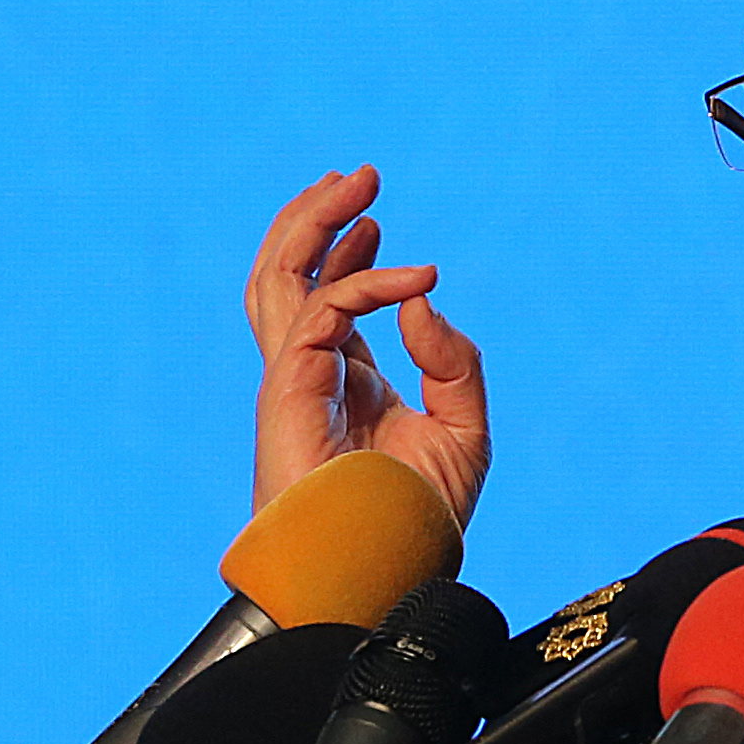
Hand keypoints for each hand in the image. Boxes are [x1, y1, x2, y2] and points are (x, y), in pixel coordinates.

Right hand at [246, 165, 488, 525]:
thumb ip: (452, 362)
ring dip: (311, 224)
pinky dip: (367, 284)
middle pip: (290, 279)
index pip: (331, 303)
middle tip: (359, 176)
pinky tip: (415, 279)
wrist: (390, 568)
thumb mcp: (465, 430)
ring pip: (278, 281)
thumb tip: (423, 298)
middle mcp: (313, 377)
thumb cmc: (419, 517)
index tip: (375, 221)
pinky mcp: (288, 392)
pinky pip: (321, 313)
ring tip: (352, 183)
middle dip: (317, 220)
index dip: (347, 255)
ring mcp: (293, 382)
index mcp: (347, 384)